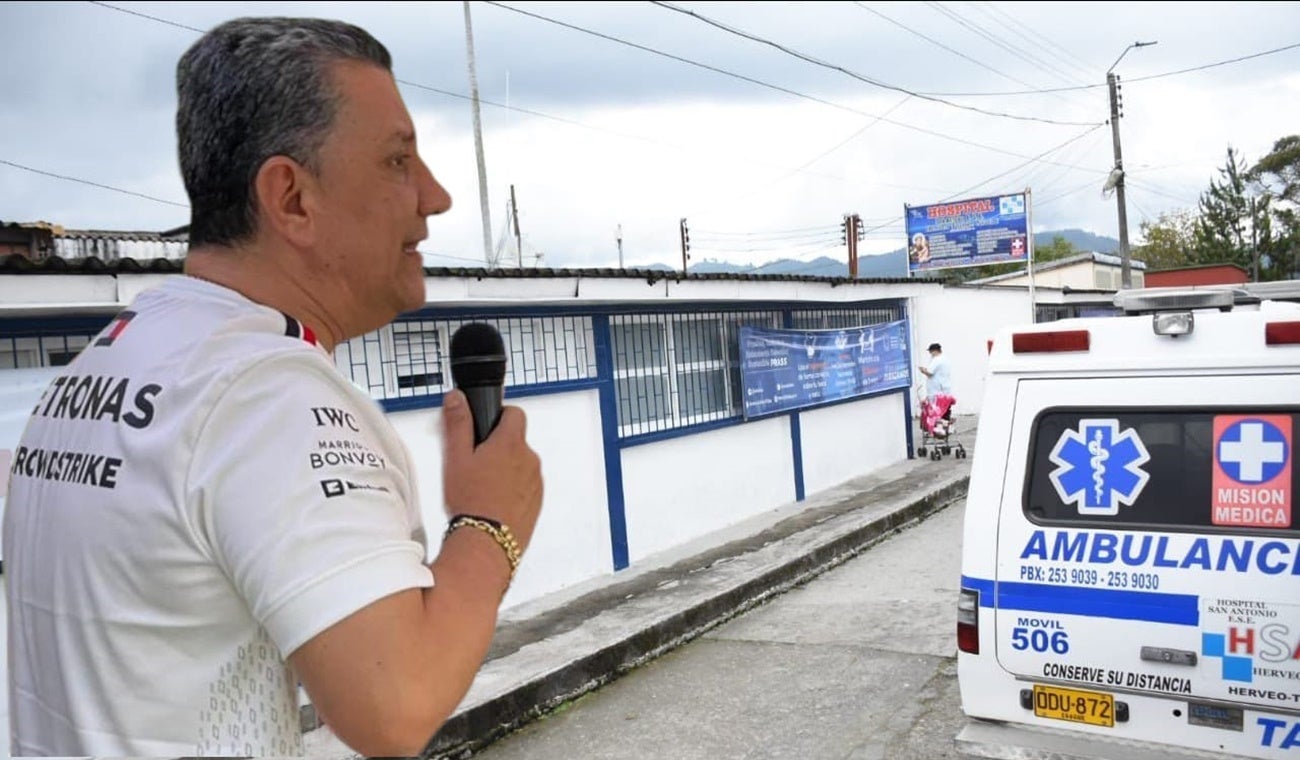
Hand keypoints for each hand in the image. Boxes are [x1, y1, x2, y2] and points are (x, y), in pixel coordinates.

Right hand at [440, 390, 542, 553]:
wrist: (486, 543)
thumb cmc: (471, 502)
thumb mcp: (456, 458)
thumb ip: (458, 423)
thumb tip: (457, 398)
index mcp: (511, 443)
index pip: (515, 412)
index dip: (499, 416)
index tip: (486, 427)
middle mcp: (530, 459)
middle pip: (516, 440)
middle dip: (498, 446)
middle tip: (475, 463)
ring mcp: (536, 481)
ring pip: (520, 464)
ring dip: (506, 469)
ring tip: (482, 486)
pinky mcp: (537, 501)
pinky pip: (525, 486)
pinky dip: (512, 489)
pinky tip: (493, 501)